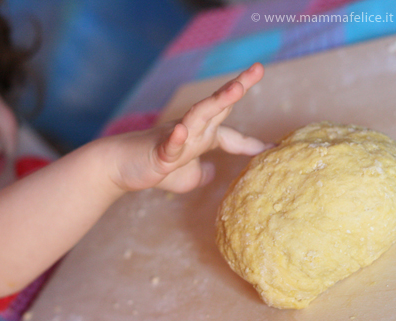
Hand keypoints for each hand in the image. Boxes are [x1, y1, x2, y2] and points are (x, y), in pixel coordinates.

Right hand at [110, 62, 270, 192]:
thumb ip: (200, 173)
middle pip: (218, 107)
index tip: (274, 148)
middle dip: (237, 88)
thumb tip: (211, 173)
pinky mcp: (158, 151)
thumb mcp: (186, 177)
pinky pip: (169, 145)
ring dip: (217, 101)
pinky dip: (175, 138)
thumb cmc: (152, 168)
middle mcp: (192, 131)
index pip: (232, 138)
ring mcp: (176, 138)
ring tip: (235, 88)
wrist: (120, 167)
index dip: (253, 144)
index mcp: (202, 138)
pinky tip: (181, 131)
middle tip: (257, 68)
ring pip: (198, 115)